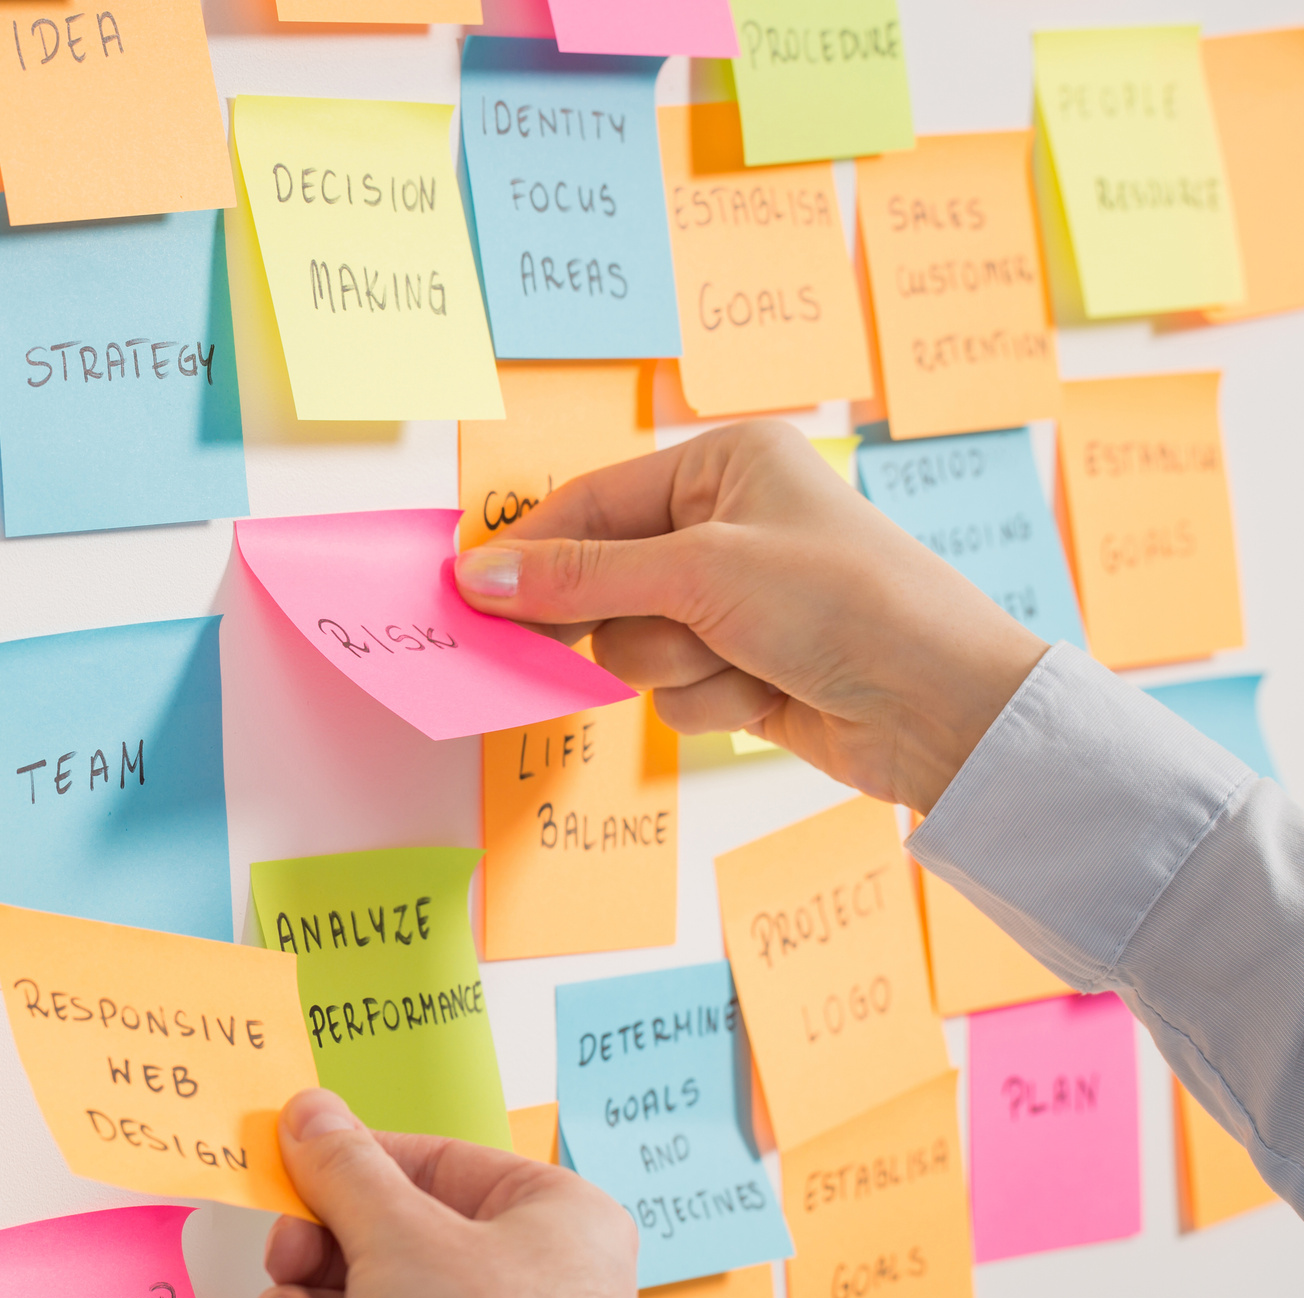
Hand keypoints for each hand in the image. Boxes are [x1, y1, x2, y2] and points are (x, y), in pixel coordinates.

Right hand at [249, 1091, 636, 1297]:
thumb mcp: (400, 1235)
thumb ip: (343, 1174)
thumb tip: (309, 1111)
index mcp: (546, 1218)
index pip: (435, 1169)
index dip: (354, 1169)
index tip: (290, 1169)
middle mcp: (524, 1294)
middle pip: (388, 1255)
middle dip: (314, 1266)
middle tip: (282, 1264)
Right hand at [452, 420, 1048, 813]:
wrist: (945, 707)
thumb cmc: (847, 604)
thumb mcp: (701, 574)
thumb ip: (582, 577)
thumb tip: (480, 575)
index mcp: (725, 465)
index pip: (593, 503)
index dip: (536, 552)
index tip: (478, 596)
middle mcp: (727, 524)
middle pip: (604, 581)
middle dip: (629, 619)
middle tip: (626, 634)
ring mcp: (735, 601)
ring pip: (634, 646)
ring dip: (678, 667)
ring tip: (744, 660)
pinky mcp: (744, 666)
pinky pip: (673, 691)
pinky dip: (711, 701)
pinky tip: (768, 694)